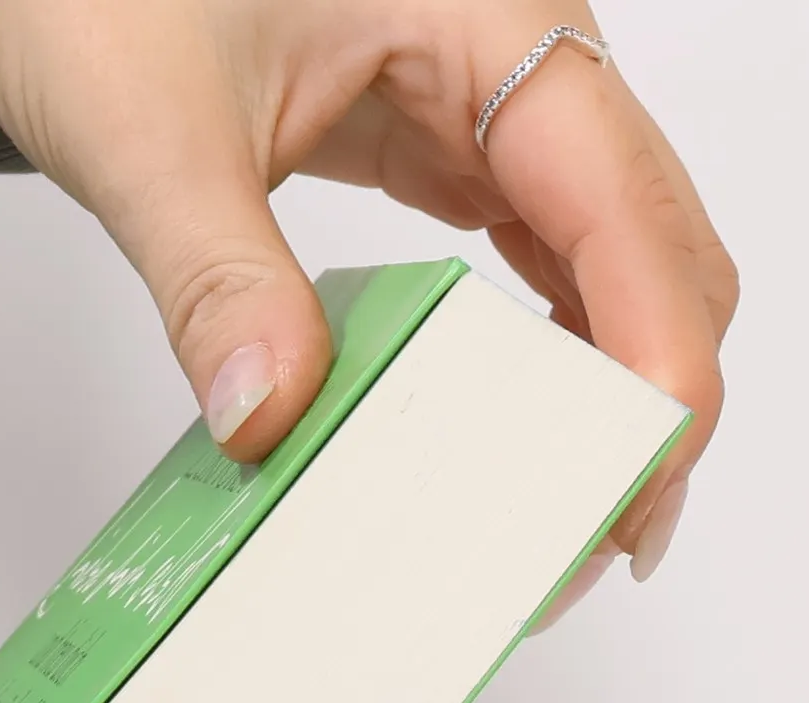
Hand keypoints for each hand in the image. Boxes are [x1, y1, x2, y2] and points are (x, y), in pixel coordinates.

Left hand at [0, 0, 736, 579]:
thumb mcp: (152, 136)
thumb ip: (216, 280)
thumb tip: (272, 418)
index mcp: (487, 15)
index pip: (623, 204)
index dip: (655, 354)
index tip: (637, 479)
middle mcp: (519, 60)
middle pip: (653, 246)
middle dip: (648, 399)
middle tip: (595, 544)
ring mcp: (492, 110)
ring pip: (611, 264)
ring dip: (604, 391)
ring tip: (561, 521)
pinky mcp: (450, 153)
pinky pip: (538, 264)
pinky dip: (541, 362)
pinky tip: (510, 443)